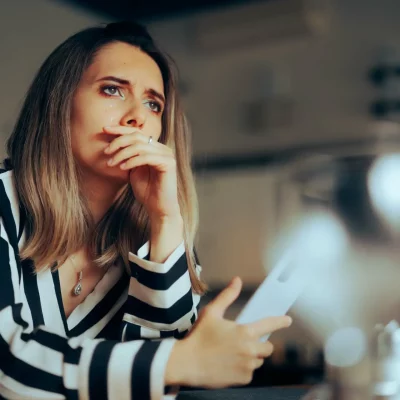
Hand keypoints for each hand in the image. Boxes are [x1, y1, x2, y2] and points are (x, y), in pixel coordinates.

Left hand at [103, 126, 180, 219]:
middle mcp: (163, 148)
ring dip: (122, 154)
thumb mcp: (133, 170)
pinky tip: (122, 168)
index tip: (104, 130)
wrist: (158, 208)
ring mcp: (167, 155)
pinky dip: (132, 161)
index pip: (136, 133)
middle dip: (118, 142)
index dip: (119, 130)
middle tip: (106, 151)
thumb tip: (113, 142)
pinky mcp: (169, 163)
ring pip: (140, 146)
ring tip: (111, 163)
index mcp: (155, 148)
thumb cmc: (146, 191)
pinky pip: (146, 157)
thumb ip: (128, 156)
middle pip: (137, 136)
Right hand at [165, 277, 292, 387]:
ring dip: (251, 357)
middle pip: (268, 347)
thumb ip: (227, 296)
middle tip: (245, 342)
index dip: (280, 322)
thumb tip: (237, 281)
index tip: (287, 320)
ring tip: (233, 353)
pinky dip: (243, 369)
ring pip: (258, 360)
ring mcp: (248, 366)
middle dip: (260, 344)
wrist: (187, 363)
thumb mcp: (211, 312)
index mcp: (245, 332)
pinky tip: (229, 364)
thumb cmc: (199, 336)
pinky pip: (250, 372)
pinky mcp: (243, 379)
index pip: (269, 325)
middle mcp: (250, 349)